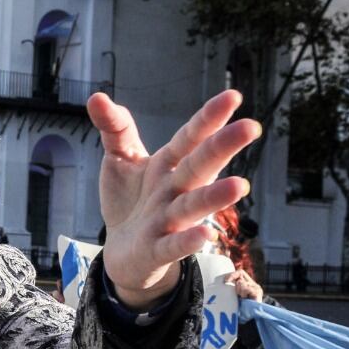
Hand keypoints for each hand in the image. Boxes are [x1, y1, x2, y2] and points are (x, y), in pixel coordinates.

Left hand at [90, 90, 260, 309]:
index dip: (208, 118)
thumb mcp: (120, 159)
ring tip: (239, 186)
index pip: (190, 138)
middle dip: (222, 147)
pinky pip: (173, 246)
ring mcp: (168, 220)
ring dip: (214, 197)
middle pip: (199, 166)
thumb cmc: (129, 200)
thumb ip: (114, 127)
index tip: (233, 96)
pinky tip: (206, 235)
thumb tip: (97, 96)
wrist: (124, 251)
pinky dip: (188, 241)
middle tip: (251, 127)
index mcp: (168, 164)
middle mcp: (174, 190)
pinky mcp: (156, 249)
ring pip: (193, 206)